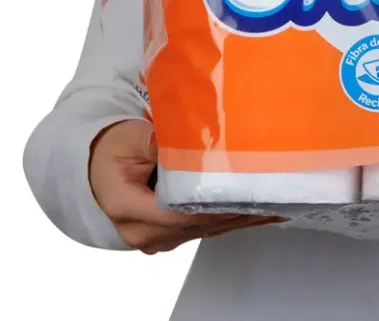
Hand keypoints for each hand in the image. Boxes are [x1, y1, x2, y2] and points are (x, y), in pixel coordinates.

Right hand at [89, 119, 282, 253]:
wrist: (100, 168)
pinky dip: (233, 220)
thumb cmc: (113, 151)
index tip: (243, 194)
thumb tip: (176, 139)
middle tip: (273, 197)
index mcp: (126, 207)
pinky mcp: (172, 236)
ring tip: (278, 205)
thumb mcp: (128, 139)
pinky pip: (206, 230)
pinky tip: (262, 214)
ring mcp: (158, 238)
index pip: (177, 213)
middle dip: (235, 212)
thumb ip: (151, 141)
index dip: (212, 205)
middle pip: (197, 225)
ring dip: (241, 219)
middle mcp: (143, 232)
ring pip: (206, 231)